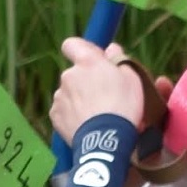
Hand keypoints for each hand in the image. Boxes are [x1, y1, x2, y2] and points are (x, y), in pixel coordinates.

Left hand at [52, 37, 147, 153]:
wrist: (106, 141)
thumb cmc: (123, 107)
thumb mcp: (131, 78)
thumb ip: (118, 59)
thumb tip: (111, 49)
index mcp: (87, 62)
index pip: (72, 44)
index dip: (81, 50)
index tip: (93, 60)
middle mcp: (69, 75)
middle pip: (74, 73)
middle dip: (85, 80)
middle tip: (103, 95)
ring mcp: (59, 96)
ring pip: (69, 92)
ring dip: (79, 99)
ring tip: (96, 114)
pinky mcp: (55, 115)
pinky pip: (64, 110)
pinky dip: (73, 114)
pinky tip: (86, 123)